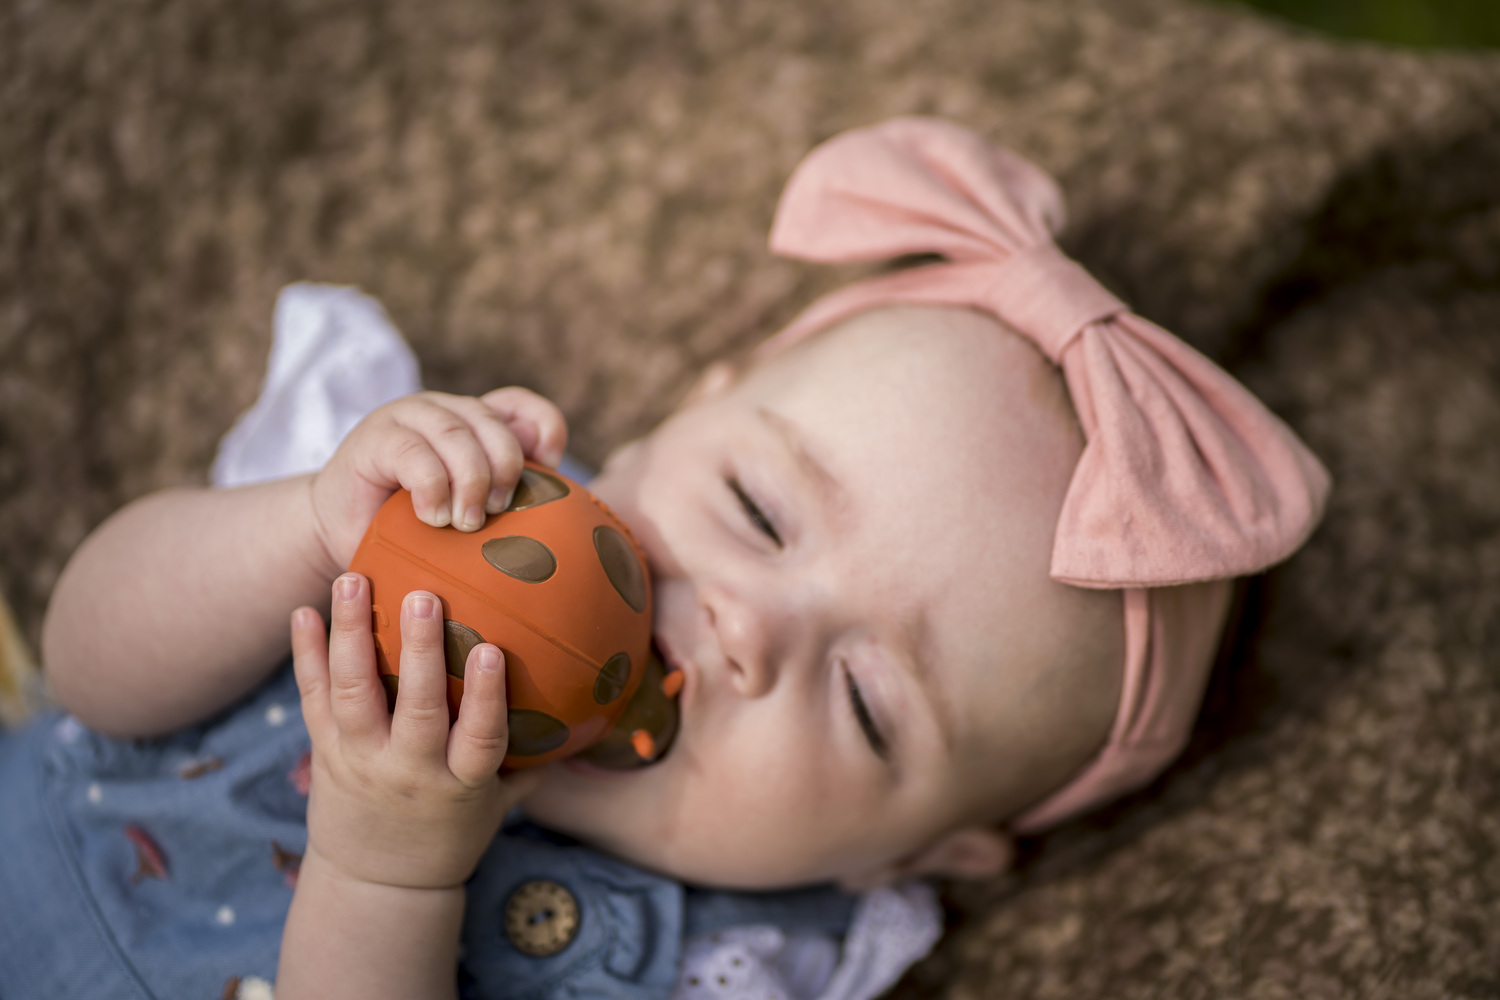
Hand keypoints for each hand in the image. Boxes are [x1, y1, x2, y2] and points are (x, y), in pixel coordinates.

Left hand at [290, 572, 541, 889]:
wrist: (376, 884)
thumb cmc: (451, 836)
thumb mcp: (497, 808)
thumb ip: (531, 763)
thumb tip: (584, 710)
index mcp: (459, 784)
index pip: (479, 738)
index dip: (486, 695)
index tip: (493, 650)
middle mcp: (409, 770)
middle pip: (416, 709)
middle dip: (420, 651)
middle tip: (424, 596)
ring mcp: (361, 759)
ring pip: (354, 693)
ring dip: (351, 634)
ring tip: (352, 579)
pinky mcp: (324, 752)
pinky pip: (312, 698)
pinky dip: (306, 653)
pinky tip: (304, 610)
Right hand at [309, 388, 567, 572]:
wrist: (342, 531)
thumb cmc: (413, 527)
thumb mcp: (467, 511)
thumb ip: (503, 492)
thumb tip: (547, 478)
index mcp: (474, 424)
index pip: (520, 405)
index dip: (544, 426)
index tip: (550, 464)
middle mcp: (445, 411)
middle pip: (492, 422)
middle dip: (506, 467)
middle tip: (498, 512)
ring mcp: (408, 418)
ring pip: (455, 431)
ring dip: (470, 479)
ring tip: (467, 522)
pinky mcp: (374, 437)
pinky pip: (413, 451)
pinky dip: (431, 486)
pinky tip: (432, 516)